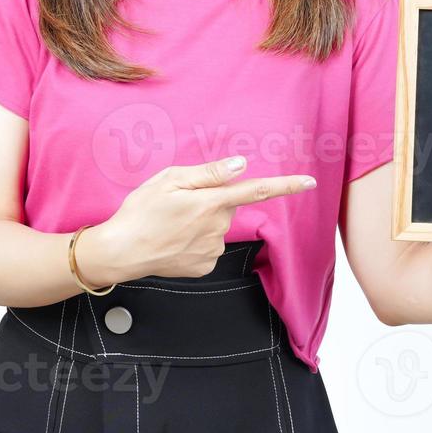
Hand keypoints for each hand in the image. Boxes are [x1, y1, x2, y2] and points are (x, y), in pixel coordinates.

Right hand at [78, 155, 316, 282]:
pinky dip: (195, 241)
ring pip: (217, 227)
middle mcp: (217, 228)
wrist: (122, 252)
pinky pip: (209, 246)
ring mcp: (212, 250)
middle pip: (227, 206)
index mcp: (211, 202)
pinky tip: (174, 240)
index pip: (256, 190)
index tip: (309, 182)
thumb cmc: (141, 211)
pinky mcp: (204, 266)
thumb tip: (240, 166)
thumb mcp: (169, 180)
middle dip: (211, 202)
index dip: (286, 186)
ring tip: (170, 223)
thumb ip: (208, 173)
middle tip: (178, 203)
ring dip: (201, 222)